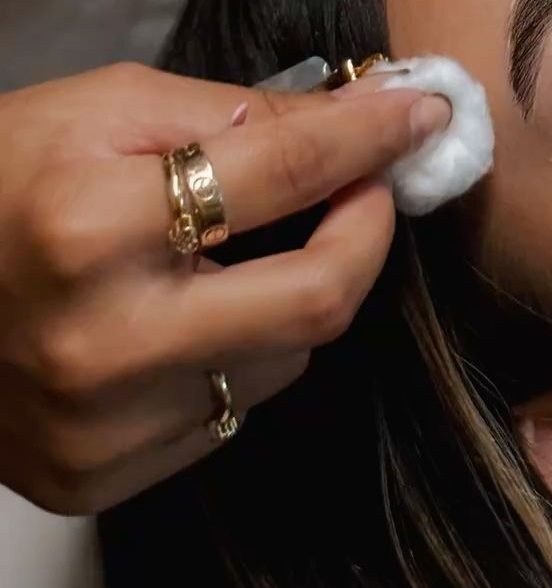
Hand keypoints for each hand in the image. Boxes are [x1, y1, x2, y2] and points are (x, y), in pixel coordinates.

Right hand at [0, 64, 447, 512]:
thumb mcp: (105, 108)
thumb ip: (235, 113)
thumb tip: (358, 118)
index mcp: (92, 229)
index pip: (281, 175)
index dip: (369, 136)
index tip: (422, 112)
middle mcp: (104, 345)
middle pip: (317, 300)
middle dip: (368, 233)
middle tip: (368, 189)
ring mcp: (101, 429)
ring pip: (285, 360)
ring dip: (298, 293)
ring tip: (246, 250)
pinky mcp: (96, 480)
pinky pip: (232, 412)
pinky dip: (243, 352)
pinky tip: (195, 314)